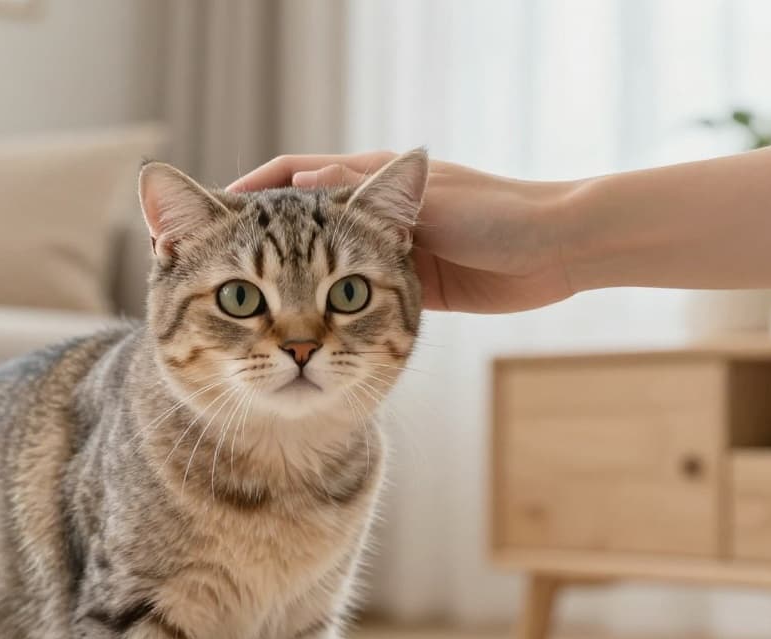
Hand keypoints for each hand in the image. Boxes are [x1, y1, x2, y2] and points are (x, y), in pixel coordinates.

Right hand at [229, 152, 579, 312]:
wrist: (560, 251)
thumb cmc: (499, 216)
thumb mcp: (428, 201)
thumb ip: (367, 195)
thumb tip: (301, 180)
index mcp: (373, 180)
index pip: (293, 175)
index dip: (250, 192)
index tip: (212, 213)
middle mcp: (372, 214)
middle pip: (296, 222)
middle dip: (252, 241)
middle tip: (210, 268)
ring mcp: (384, 251)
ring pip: (316, 263)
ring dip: (282, 278)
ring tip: (242, 305)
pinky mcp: (400, 290)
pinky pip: (346, 296)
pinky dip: (319, 308)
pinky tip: (293, 331)